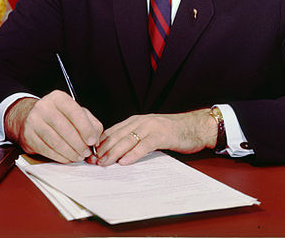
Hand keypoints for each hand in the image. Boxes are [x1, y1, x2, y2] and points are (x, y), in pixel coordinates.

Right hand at [4, 90, 102, 163]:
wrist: (31, 118)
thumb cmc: (58, 115)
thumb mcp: (76, 112)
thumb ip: (90, 122)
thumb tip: (96, 138)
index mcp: (59, 98)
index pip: (75, 112)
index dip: (86, 129)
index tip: (93, 141)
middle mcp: (44, 107)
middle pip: (65, 129)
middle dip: (79, 144)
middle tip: (87, 152)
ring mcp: (34, 121)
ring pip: (56, 141)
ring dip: (70, 153)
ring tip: (79, 157)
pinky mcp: (28, 136)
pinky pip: (47, 150)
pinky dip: (60, 157)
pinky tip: (67, 158)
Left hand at [91, 109, 217, 165]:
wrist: (194, 126)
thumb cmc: (171, 132)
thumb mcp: (148, 133)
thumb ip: (133, 139)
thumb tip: (115, 154)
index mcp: (135, 120)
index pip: (112, 131)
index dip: (100, 143)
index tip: (90, 155)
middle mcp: (140, 121)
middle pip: (117, 135)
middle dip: (103, 149)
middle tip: (92, 161)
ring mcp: (151, 127)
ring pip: (127, 139)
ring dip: (113, 152)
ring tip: (104, 163)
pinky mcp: (161, 134)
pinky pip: (144, 145)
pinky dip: (133, 153)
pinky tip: (125, 161)